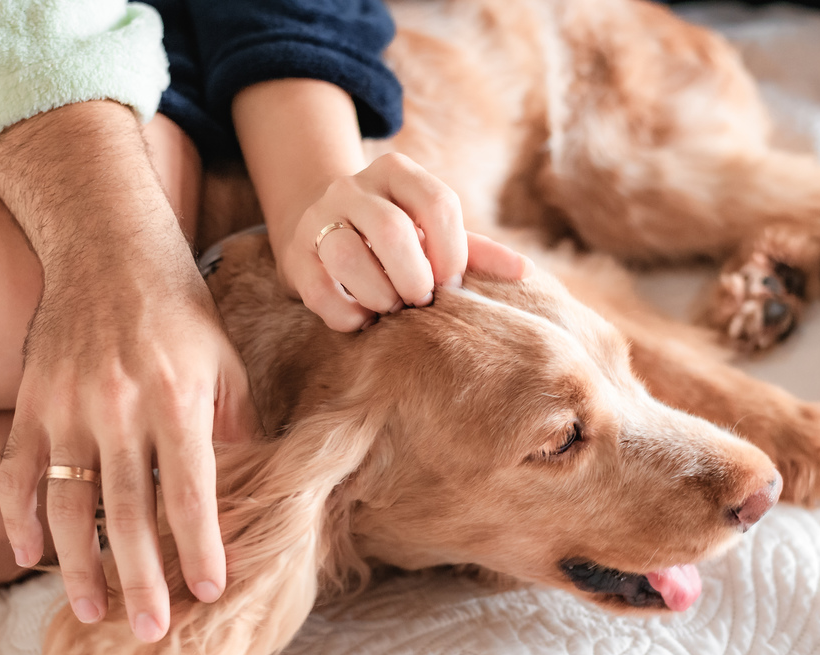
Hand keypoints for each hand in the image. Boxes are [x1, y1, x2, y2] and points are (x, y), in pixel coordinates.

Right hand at [0, 102, 258, 640]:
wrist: (108, 248)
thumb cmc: (180, 311)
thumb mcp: (224, 362)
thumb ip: (235, 429)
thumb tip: (253, 494)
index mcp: (175, 395)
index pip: (190, 489)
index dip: (199, 546)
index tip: (209, 592)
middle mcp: (116, 404)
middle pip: (126, 511)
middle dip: (139, 577)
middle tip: (150, 629)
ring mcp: (64, 404)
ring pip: (64, 502)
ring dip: (75, 564)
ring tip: (90, 611)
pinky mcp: (29, 400)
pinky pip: (13, 470)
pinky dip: (15, 516)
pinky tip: (26, 555)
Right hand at [274, 153, 467, 331]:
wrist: (319, 227)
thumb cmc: (392, 236)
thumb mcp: (431, 232)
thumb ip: (474, 250)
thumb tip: (524, 272)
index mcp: (396, 172)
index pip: (437, 203)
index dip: (451, 253)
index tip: (449, 284)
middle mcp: (352, 187)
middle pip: (391, 230)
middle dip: (414, 277)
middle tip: (419, 301)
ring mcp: (318, 219)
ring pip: (347, 255)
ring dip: (379, 294)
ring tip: (390, 308)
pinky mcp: (295, 256)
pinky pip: (320, 289)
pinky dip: (347, 313)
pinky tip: (362, 318)